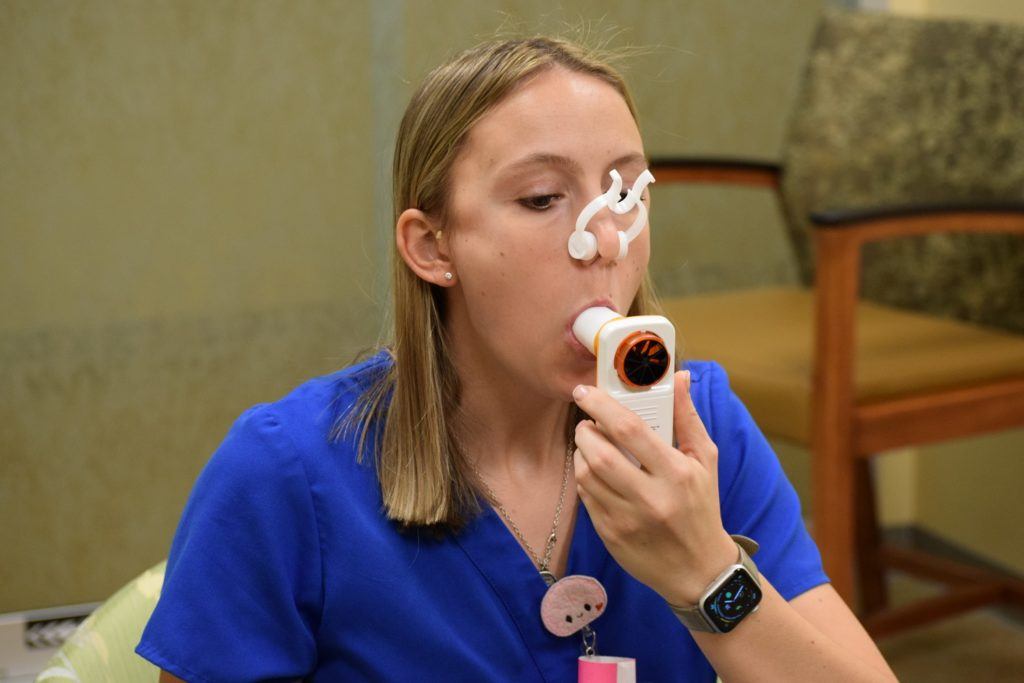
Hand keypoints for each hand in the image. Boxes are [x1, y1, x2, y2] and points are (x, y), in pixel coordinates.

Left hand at [571, 370, 736, 605]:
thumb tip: (680, 377)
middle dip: (585, 430)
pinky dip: (585, 478)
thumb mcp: (704, 460)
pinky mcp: (611, 536)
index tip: (585, 391)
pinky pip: (586, 497)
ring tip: (590, 445)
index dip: (602, 406)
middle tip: (587, 423)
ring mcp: (628, 519)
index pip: (630, 429)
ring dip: (581, 453)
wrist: (698, 571)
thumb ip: (687, 417)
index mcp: (677, 473)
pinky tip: (595, 472)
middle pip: (600, 454)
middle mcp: (652, 497)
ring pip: (586, 475)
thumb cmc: (702, 508)